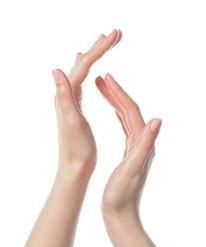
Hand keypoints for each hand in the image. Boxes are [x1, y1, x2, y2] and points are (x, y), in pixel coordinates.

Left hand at [53, 30, 121, 176]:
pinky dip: (87, 72)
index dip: (100, 49)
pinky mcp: (76, 107)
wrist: (74, 165)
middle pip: (82, 64)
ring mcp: (70, 100)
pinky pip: (81, 84)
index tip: (116, 35)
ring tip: (102, 44)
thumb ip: (63, 95)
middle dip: (98, 47)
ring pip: (82, 72)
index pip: (84, 65)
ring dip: (93, 57)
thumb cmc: (76, 148)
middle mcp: (66, 94)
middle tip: (114, 33)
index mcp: (68, 95)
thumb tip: (55, 69)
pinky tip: (89, 73)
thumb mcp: (70, 121)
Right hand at [95, 73, 161, 216]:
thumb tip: (157, 120)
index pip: (131, 111)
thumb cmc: (122, 195)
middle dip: (116, 92)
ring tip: (103, 88)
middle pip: (128, 110)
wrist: (120, 213)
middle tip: (103, 78)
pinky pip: (123, 126)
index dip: (119, 93)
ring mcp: (136, 146)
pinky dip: (116, 114)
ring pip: (125, 116)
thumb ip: (145, 144)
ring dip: (115, 101)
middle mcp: (142, 141)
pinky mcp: (129, 151)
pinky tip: (111, 110)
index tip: (107, 77)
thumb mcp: (133, 169)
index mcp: (142, 143)